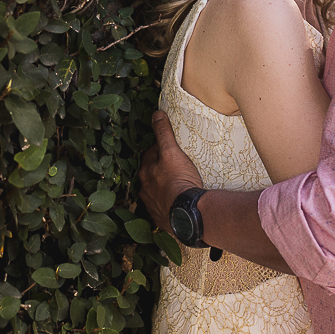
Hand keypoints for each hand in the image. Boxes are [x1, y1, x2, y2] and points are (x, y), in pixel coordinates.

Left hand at [139, 110, 204, 234]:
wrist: (188, 215)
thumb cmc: (179, 181)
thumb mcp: (172, 153)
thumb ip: (164, 133)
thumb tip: (156, 114)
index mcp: (145, 172)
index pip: (151, 154)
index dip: (161, 149)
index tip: (172, 148)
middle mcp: (145, 190)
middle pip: (152, 173)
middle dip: (161, 168)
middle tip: (177, 165)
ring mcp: (153, 205)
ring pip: (157, 191)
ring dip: (164, 186)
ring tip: (179, 184)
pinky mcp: (162, 219)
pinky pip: (164, 207)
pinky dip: (169, 203)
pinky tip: (179, 202)